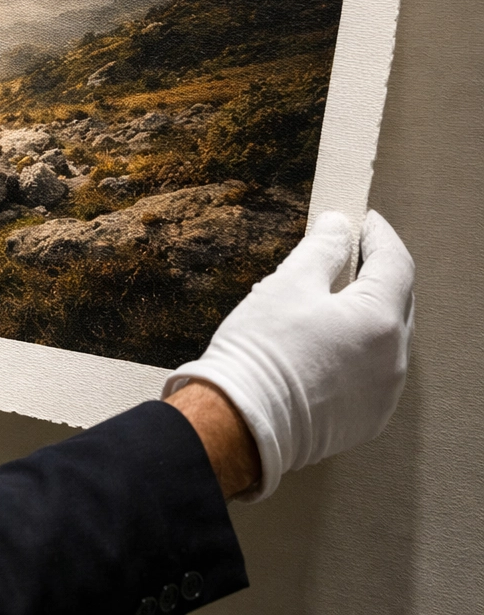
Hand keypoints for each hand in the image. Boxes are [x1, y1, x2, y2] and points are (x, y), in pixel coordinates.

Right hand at [163, 210, 414, 500]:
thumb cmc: (263, 349)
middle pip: (397, 300)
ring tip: (329, 297)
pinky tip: (325, 342)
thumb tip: (338, 227)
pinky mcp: (366, 418)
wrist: (243, 420)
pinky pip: (373, 372)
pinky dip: (357, 348)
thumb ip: (322, 249)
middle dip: (375, 271)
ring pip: (385, 338)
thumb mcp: (289, 283)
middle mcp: (393, 359)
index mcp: (380, 320)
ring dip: (366, 312)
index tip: (361, 219)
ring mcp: (384, 393)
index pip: (395, 262)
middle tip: (346, 250)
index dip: (378, 235)